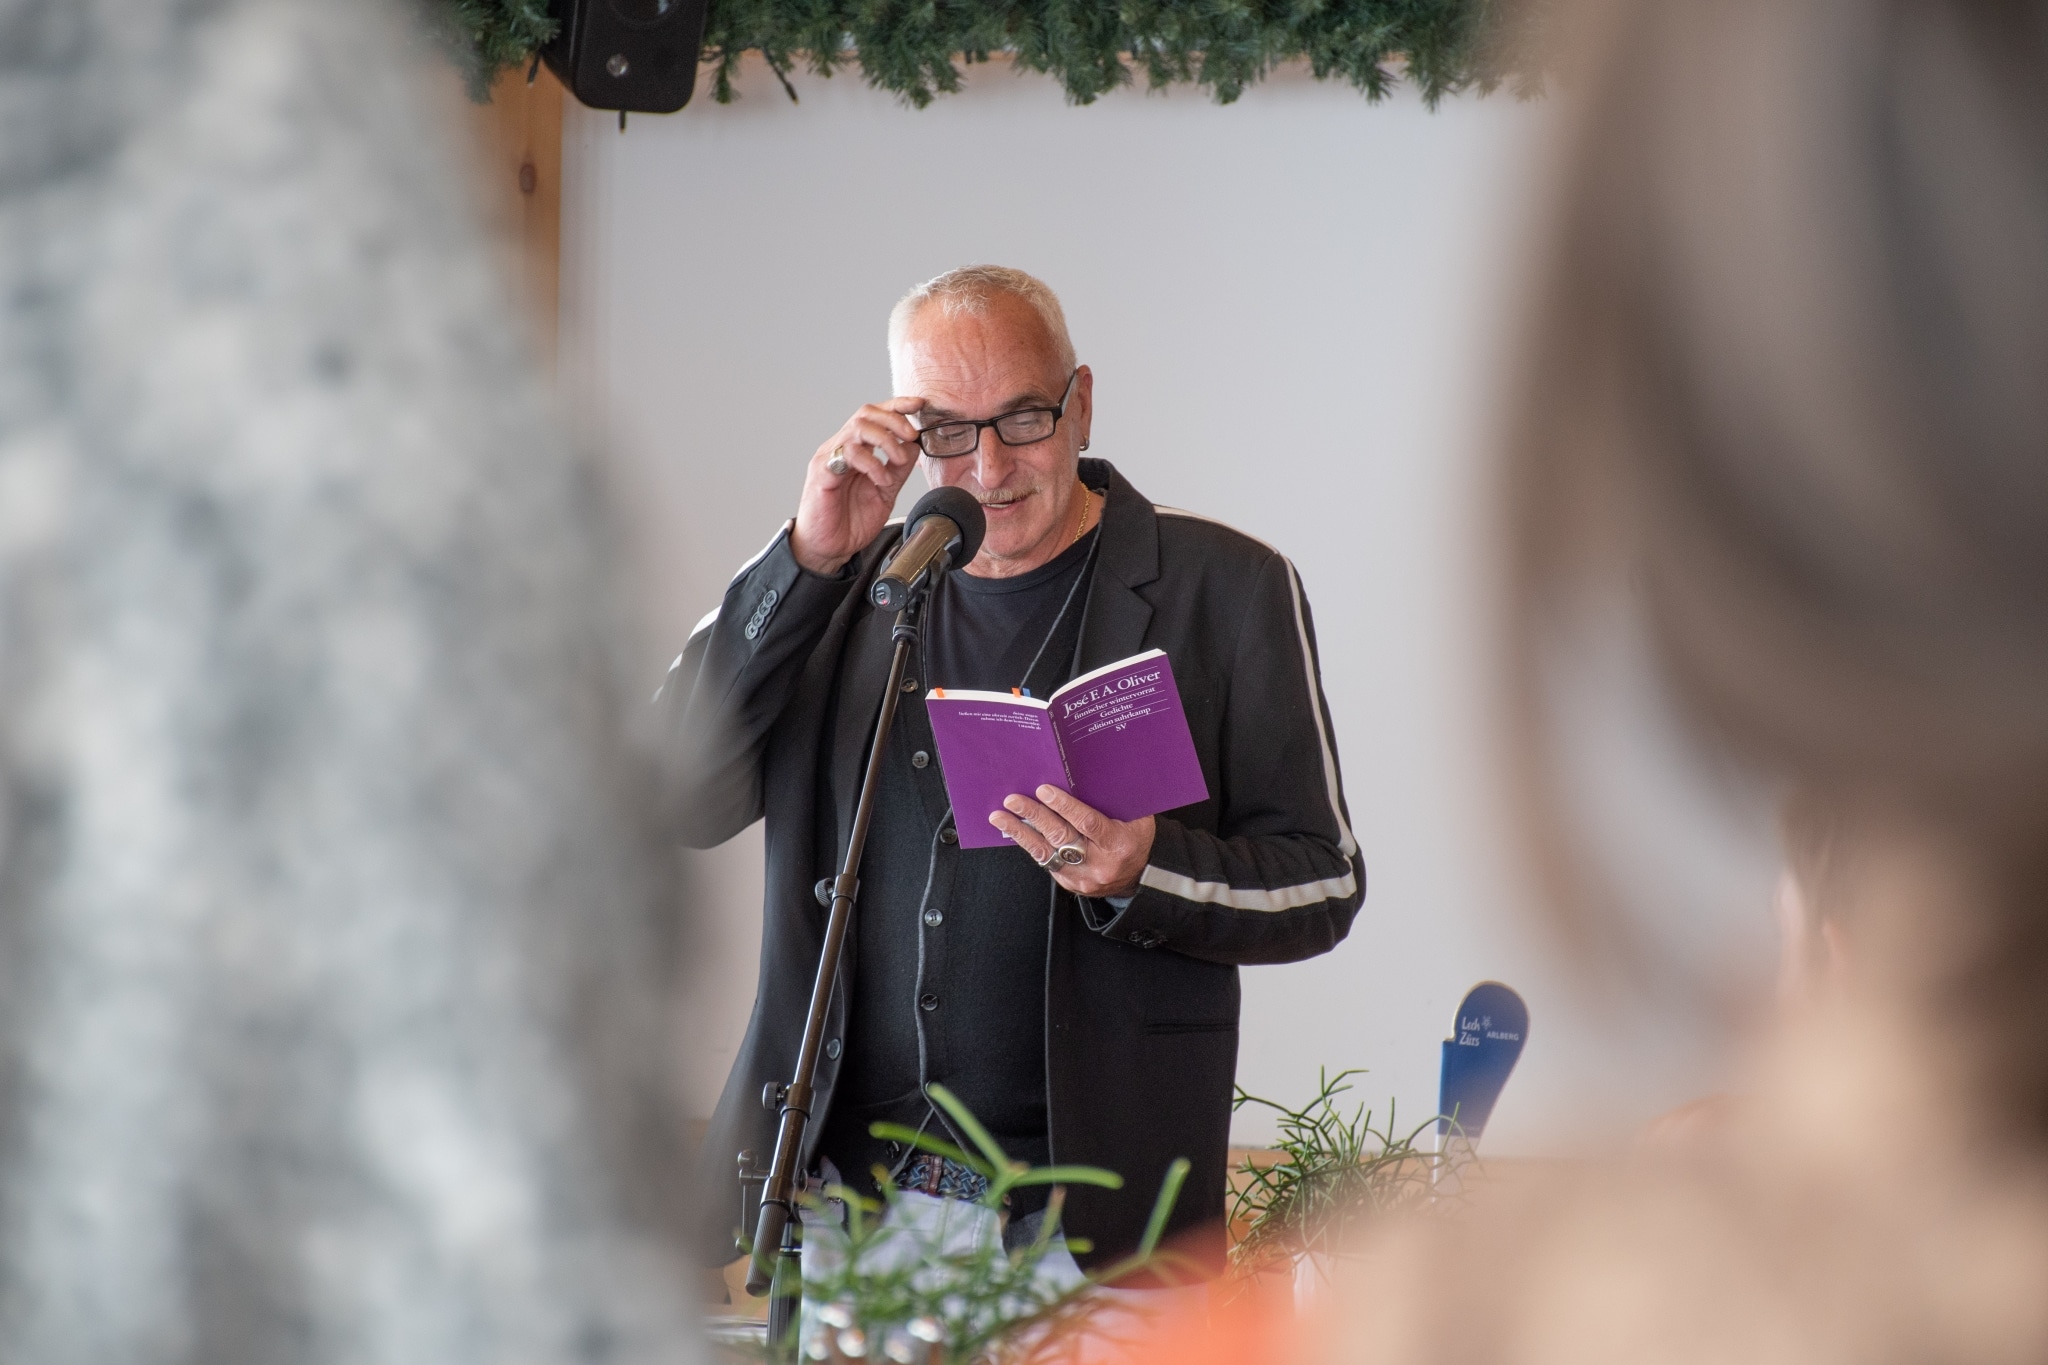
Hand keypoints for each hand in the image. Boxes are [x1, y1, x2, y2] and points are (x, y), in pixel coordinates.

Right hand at [791, 398, 925, 574]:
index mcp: (855, 449)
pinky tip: (881, 480)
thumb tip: (914, 446)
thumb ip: (898, 469)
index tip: (919, 405)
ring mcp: (829, 458)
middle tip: (911, 436)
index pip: (874, 415)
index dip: (897, 406)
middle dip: (895, 420)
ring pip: (858, 428)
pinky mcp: (822, 474)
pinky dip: (872, 464)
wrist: (828, 548)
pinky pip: (847, 455)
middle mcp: (840, 448)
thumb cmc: (849, 521)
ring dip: (886, 441)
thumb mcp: (884, 491)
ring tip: (897, 462)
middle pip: (866, 413)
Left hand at [990, 786, 1154, 898]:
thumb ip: (1113, 801)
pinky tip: (1015, 831)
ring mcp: (1083, 878)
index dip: (1063, 806)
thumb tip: (1085, 776)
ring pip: (1046, 853)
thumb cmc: (1135, 838)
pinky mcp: (1070, 885)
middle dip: (1034, 815)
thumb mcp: (1136, 818)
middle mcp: (1100, 864)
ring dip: (1020, 832)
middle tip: (1013, 800)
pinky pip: (1045, 862)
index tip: (1043, 790)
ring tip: (999, 817)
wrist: (1140, 876)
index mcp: (1118, 844)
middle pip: (1061, 837)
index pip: (1087, 823)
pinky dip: (1029, 844)